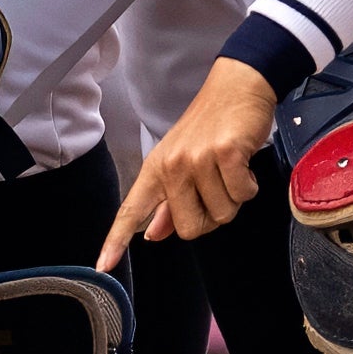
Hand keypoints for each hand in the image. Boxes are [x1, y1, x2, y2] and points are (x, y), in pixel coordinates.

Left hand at [100, 63, 277, 257]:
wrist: (236, 87)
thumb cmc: (210, 126)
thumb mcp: (181, 161)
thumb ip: (168, 202)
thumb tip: (153, 234)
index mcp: (156, 169)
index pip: (131, 210)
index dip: (116, 240)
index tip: (103, 266)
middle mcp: (172, 165)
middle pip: (189, 229)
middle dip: (210, 218)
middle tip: (216, 188)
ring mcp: (198, 159)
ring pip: (221, 214)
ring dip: (233, 198)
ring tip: (230, 170)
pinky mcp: (226, 153)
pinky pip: (242, 195)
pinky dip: (249, 186)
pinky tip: (244, 165)